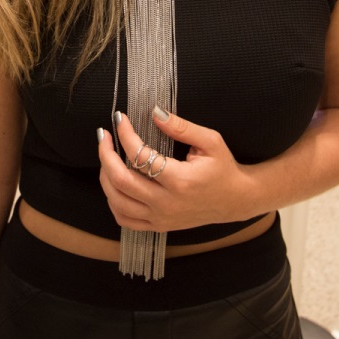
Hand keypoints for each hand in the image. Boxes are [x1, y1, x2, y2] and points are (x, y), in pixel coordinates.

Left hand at [97, 108, 256, 232]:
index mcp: (180, 181)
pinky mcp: (158, 226)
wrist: (236, 200)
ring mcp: (161, 218)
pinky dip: (113, 201)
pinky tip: (113, 183)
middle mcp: (166, 203)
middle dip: (105, 155)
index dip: (125, 134)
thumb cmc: (223, 168)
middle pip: (121, 181)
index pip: (140, 156)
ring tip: (106, 155)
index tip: (119, 118)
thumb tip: (154, 112)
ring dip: (105, 177)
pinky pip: (124, 219)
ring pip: (117, 202)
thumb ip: (181, 127)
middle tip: (103, 135)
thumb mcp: (210, 141)